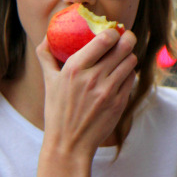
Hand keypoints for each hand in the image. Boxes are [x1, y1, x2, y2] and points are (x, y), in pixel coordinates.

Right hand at [37, 29, 137, 155]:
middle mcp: (92, 78)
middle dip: (127, 38)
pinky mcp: (119, 103)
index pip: (104, 39)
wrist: (69, 145)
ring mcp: (108, 91)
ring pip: (130, 61)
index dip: (113, 31)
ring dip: (128, 56)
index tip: (112, 31)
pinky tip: (121, 76)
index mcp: (74, 69)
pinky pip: (131, 79)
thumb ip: (46, 56)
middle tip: (125, 38)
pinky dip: (128, 74)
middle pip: (123, 47)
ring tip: (123, 57)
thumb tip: (46, 37)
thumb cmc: (57, 112)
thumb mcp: (48, 82)